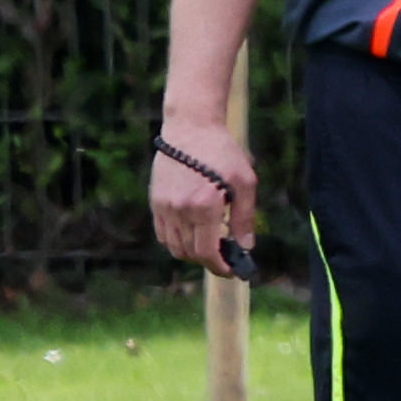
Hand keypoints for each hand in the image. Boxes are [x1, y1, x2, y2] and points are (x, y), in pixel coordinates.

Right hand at [149, 121, 255, 275]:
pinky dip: (176, 242)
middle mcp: (180, 210)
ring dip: (192, 254)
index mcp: (204, 206)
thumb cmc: (223, 153)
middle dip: (208, 262)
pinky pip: (162, 233)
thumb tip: (246, 247)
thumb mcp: (245, 183)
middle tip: (225, 259)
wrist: (191, 129)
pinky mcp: (155, 201)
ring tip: (211, 247)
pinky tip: (193, 236)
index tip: (232, 271)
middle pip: (190, 253)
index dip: (219, 267)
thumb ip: (244, 217)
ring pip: (173, 246)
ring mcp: (164, 206)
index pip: (206, 252)